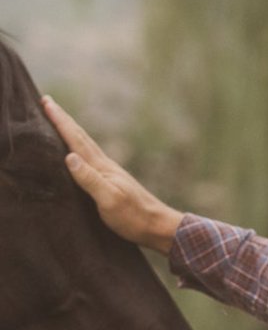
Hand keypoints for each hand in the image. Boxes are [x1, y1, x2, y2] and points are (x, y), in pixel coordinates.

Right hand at [41, 96, 183, 254]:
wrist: (158, 227)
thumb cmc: (134, 217)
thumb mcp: (109, 200)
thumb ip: (89, 179)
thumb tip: (69, 156)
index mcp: (101, 167)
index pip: (76, 140)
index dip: (60, 121)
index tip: (46, 102)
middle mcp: (105, 165)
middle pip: (80, 137)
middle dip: (63, 120)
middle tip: (47, 102)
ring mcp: (110, 173)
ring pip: (85, 146)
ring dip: (71, 132)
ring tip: (59, 121)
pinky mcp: (112, 183)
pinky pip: (90, 159)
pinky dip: (80, 149)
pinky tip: (79, 153)